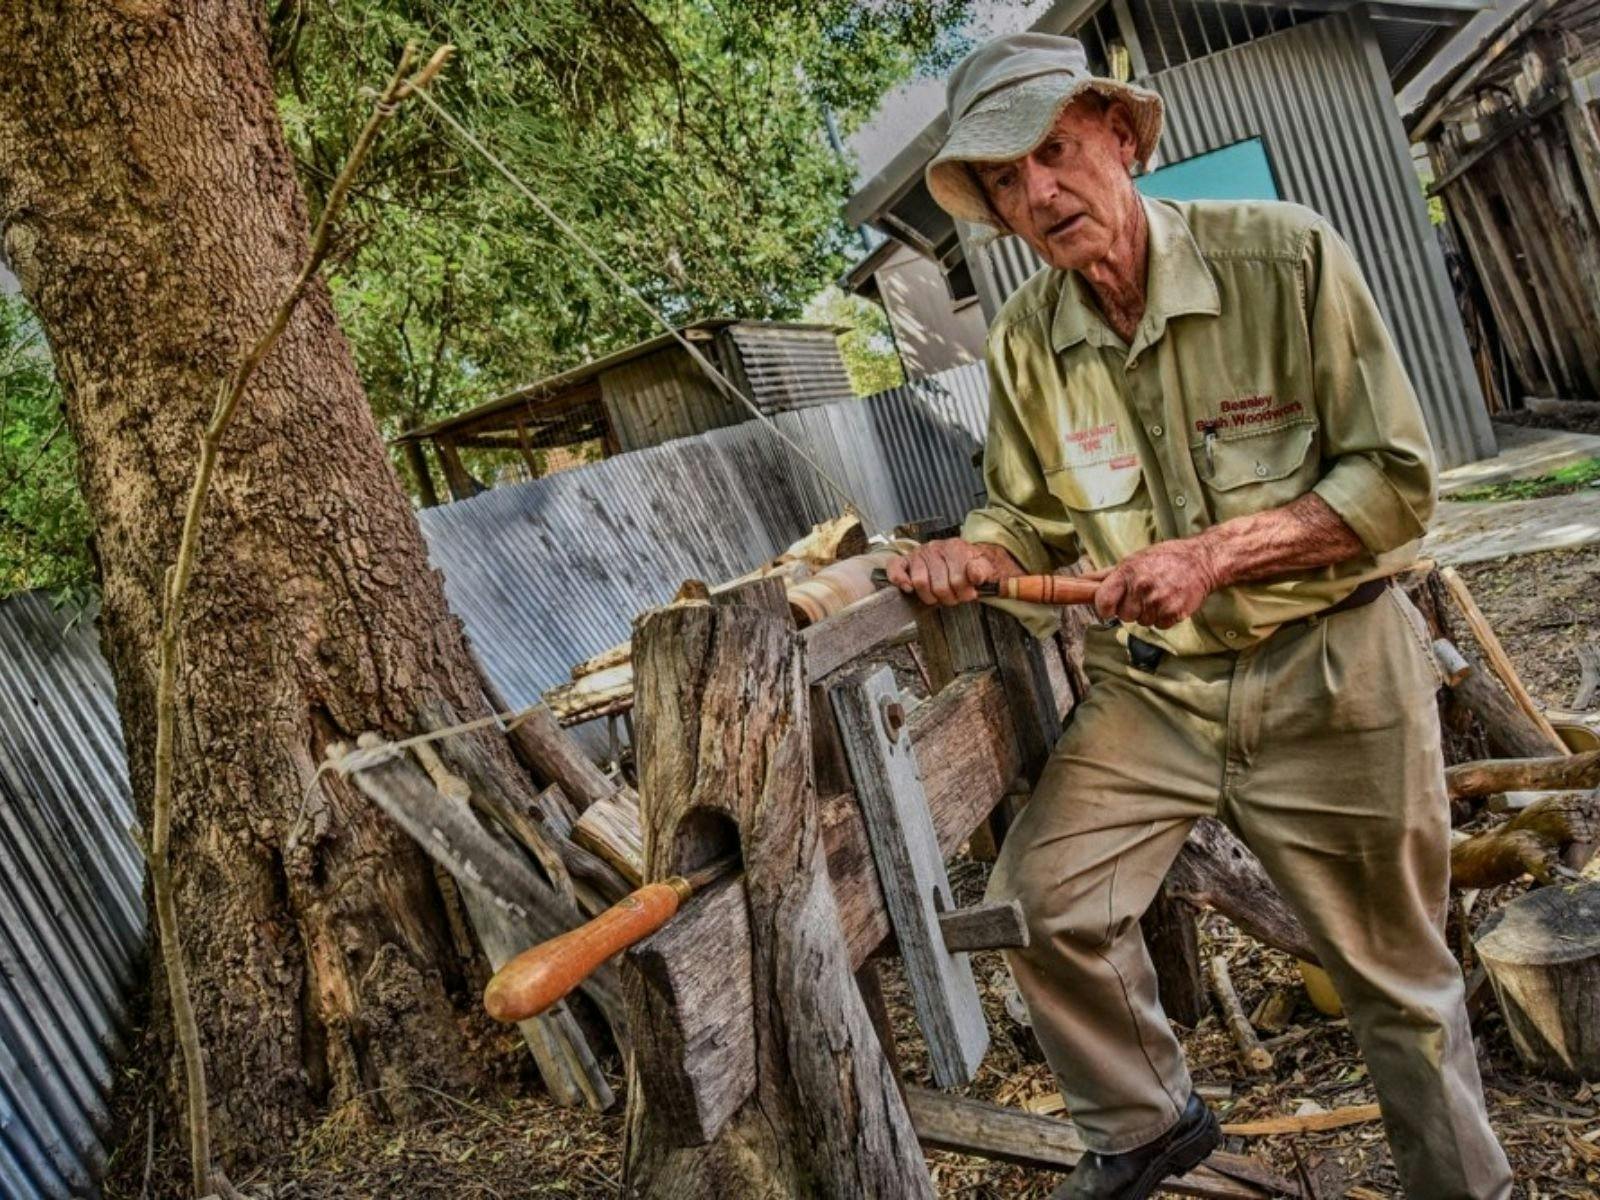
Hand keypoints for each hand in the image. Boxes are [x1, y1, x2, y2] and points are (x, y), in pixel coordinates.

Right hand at [884, 538, 1023, 606]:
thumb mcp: (983, 567)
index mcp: (955, 547)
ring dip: (930, 597)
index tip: (970, 594)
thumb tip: (976, 576)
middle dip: (949, 598)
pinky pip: (895, 568)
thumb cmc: (969, 567)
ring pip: (920, 583)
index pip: (958, 580)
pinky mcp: (905, 560)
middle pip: (939, 586)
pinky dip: (899, 579)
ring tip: (939, 596)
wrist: (959, 557)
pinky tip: (909, 588)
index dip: (965, 593)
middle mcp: (935, 547)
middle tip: (954, 597)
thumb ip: (982, 571)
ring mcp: (919, 554)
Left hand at [1087, 537, 1222, 628]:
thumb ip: (1107, 574)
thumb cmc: (1166, 558)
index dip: (1104, 608)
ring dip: (1148, 613)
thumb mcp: (1134, 560)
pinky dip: (1164, 618)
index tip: (1109, 607)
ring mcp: (1158, 601)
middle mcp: (1141, 587)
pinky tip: (1170, 601)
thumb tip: (1082, 580)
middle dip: (1130, 609)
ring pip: (1141, 622)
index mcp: (1127, 573)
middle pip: (1123, 616)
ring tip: (1159, 595)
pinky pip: (1159, 626)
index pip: (1102, 601)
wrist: (1202, 560)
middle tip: (1143, 595)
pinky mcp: (1174, 613)